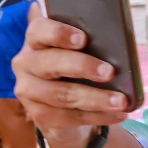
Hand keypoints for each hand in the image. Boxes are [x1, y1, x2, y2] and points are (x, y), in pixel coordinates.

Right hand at [12, 17, 128, 136]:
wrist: (65, 104)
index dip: (59, 34)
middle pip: (51, 64)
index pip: (39, 31)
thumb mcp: (81, 51)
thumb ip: (92, 44)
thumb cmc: (77, 66)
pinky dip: (99, 116)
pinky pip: (71, 117)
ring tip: (121, 101)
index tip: (83, 39)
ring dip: (96, 98)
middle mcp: (26, 64)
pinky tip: (119, 114)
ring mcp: (29, 92)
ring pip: (62, 95)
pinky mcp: (39, 116)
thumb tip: (121, 49)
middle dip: (82, 67)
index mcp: (36, 40)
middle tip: (110, 72)